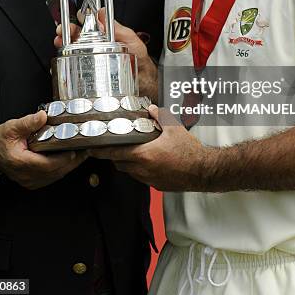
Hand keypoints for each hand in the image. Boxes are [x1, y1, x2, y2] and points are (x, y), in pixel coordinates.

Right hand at [0, 111, 87, 189]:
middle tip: (85, 152)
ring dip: (69, 166)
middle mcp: (26, 174)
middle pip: (54, 172)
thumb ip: (28, 122)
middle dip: (72, 162)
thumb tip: (42, 116)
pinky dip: (62, 170)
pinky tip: (70, 161)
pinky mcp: (32, 181)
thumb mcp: (12, 127)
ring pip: (54, 177)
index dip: (62, 160)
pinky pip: (51, 178)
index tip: (74, 151)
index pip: (46, 165)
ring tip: (82, 155)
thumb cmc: (1, 140)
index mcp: (21, 162)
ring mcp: (29, 180)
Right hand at [54, 9, 157, 101]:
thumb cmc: (140, 61)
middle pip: (76, 36)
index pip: (89, 24)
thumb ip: (119, 28)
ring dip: (63, 46)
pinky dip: (65, 64)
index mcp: (106, 36)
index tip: (73, 20)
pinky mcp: (88, 73)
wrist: (143, 83)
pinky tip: (63, 63)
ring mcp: (92, 60)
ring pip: (72, 50)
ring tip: (60, 44)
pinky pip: (73, 67)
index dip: (79, 21)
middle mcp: (97, 46)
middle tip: (63, 32)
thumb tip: (103, 14)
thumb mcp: (132, 41)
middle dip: (66, 32)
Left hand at [88, 105, 209, 190]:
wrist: (203, 171)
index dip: (101, 151)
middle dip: (113, 156)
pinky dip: (139, 169)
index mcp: (144, 155)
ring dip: (127, 163)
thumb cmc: (189, 151)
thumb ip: (159, 116)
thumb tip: (150, 108)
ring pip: (129, 172)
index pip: (114, 153)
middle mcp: (143, 170)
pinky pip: (140, 177)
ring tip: (132, 151)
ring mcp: (148, 179)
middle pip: (119, 164)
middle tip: (113, 146)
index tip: (91, 148)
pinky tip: (148, 161)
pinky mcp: (156, 185)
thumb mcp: (174, 127)